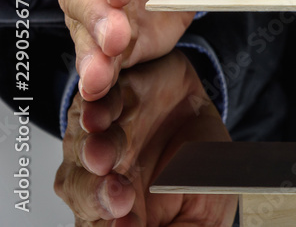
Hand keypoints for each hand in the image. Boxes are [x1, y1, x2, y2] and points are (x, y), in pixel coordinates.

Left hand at [55, 49, 237, 225]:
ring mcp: (103, 132)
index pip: (98, 224)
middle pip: (80, 187)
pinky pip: (97, 96)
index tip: (127, 226)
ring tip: (103, 157)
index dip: (107, 224)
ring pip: (83, 143)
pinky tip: (97, 107)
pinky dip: (96, 99)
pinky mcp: (114, 92)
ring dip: (92, 148)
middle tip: (119, 196)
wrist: (204, 117)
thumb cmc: (198, 172)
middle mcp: (97, 173)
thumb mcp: (203, 216)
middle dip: (94, 193)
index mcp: (114, 210)